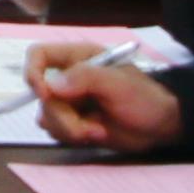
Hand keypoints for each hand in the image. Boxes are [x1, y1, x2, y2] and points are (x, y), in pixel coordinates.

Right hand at [32, 57, 186, 152]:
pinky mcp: (72, 123)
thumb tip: (51, 85)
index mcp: (77, 58)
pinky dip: (72, 137)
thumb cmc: (144, 98)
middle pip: (40, 94)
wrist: (160, 127)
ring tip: (96, 130)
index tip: (44, 93)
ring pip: (46, 117)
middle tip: (84, 126)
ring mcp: (69, 102)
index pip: (39, 55)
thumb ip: (85, 78)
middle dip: (61, 115)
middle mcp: (68, 79)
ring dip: (69, 128)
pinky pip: (55, 132)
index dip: (33, 72)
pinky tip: (95, 134)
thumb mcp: (118, 83)